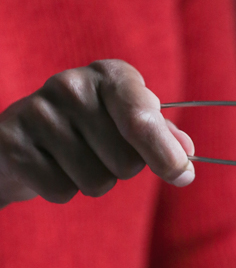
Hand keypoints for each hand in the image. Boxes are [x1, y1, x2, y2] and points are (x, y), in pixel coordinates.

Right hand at [0, 59, 194, 208]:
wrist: (22, 135)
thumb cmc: (90, 129)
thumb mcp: (128, 122)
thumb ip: (161, 136)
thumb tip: (185, 153)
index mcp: (109, 76)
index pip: (143, 119)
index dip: (165, 154)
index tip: (181, 175)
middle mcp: (71, 85)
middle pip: (125, 163)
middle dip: (121, 170)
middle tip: (98, 151)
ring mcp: (39, 112)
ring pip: (96, 182)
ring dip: (92, 182)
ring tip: (73, 158)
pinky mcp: (14, 143)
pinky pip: (62, 191)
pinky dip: (62, 190)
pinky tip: (50, 166)